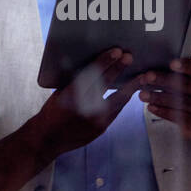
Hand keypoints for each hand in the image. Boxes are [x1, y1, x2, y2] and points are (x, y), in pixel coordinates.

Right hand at [32, 48, 146, 159]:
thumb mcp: (60, 92)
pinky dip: (123, 100)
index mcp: (71, 95)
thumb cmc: (52, 111)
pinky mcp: (102, 128)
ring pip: (118, 100)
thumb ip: (76, 81)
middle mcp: (85, 107)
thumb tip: (95, 64)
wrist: (48, 139)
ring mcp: (96, 120)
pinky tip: (131, 91)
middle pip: (106, 85)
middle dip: (119, 69)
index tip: (117, 51)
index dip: (105, 61)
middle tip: (130, 56)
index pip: (91, 74)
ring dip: (131, 87)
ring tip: (143, 76)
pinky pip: (116, 111)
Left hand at [138, 58, 190, 140]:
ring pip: (177, 102)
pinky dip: (161, 111)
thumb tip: (152, 71)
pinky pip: (175, 116)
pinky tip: (150, 106)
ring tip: (142, 94)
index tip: (171, 64)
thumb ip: (177, 74)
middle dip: (163, 80)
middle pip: (184, 85)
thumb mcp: (190, 81)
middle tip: (147, 77)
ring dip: (157, 97)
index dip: (185, 66)